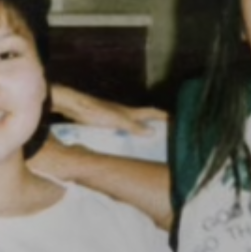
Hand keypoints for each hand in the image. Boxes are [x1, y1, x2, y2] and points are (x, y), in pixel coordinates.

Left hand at [50, 84, 166, 134]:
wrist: (74, 106)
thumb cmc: (95, 111)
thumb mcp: (117, 120)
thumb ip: (133, 126)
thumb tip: (152, 132)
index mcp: (129, 112)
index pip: (151, 112)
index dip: (163, 116)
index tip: (176, 119)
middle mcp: (123, 113)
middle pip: (142, 118)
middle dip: (153, 124)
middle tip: (164, 135)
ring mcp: (113, 117)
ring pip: (131, 125)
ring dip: (139, 131)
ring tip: (146, 144)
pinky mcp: (103, 122)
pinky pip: (119, 130)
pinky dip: (125, 136)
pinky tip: (122, 145)